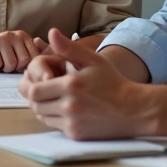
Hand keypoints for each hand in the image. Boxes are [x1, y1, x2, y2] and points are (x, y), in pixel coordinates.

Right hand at [0, 30, 47, 71]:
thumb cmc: (3, 54)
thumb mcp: (21, 52)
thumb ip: (36, 56)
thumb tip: (55, 61)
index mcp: (21, 36)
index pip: (28, 59)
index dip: (21, 67)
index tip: (16, 65)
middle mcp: (8, 34)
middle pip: (14, 63)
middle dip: (8, 69)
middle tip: (3, 64)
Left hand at [20, 28, 151, 139]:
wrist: (133, 109)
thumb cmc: (112, 82)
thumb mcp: (93, 60)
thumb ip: (69, 48)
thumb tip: (51, 32)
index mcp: (70, 85)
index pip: (34, 90)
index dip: (33, 85)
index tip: (42, 80)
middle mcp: (69, 105)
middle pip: (35, 105)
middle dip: (37, 97)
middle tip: (46, 90)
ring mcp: (72, 122)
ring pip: (43, 117)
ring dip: (44, 108)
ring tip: (56, 99)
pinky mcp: (76, 134)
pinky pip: (55, 127)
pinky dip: (55, 119)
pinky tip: (66, 110)